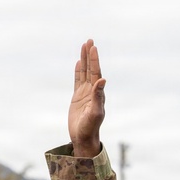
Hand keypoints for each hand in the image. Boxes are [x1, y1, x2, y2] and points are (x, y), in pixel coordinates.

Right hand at [68, 39, 105, 157]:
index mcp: (98, 93)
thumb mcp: (95, 112)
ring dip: (84, 60)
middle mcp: (93, 91)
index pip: (96, 73)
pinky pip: (77, 81)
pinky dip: (78, 71)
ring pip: (84, 73)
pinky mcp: (77, 98)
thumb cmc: (90, 128)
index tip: (93, 47)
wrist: (83, 138)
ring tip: (84, 46)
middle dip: (90, 55)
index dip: (94, 60)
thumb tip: (102, 80)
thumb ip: (98, 96)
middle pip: (91, 69)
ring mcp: (85, 94)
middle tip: (89, 40)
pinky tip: (78, 63)